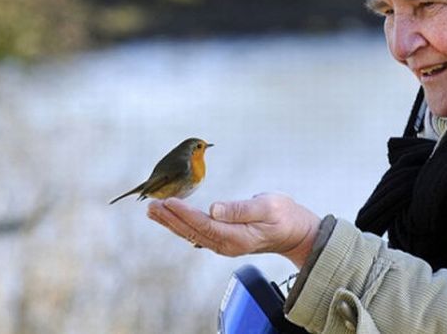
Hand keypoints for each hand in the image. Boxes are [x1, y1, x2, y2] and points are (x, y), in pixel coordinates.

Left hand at [147, 192, 320, 267]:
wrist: (295, 232)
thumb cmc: (284, 216)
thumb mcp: (267, 207)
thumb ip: (240, 209)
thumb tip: (214, 208)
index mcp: (236, 237)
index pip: (203, 224)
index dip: (184, 213)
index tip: (168, 201)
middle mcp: (226, 244)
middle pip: (192, 231)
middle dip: (170, 218)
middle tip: (151, 206)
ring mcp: (224, 244)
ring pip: (192, 233)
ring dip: (172, 221)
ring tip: (154, 210)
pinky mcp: (224, 239)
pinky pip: (198, 232)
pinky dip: (183, 224)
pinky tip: (173, 218)